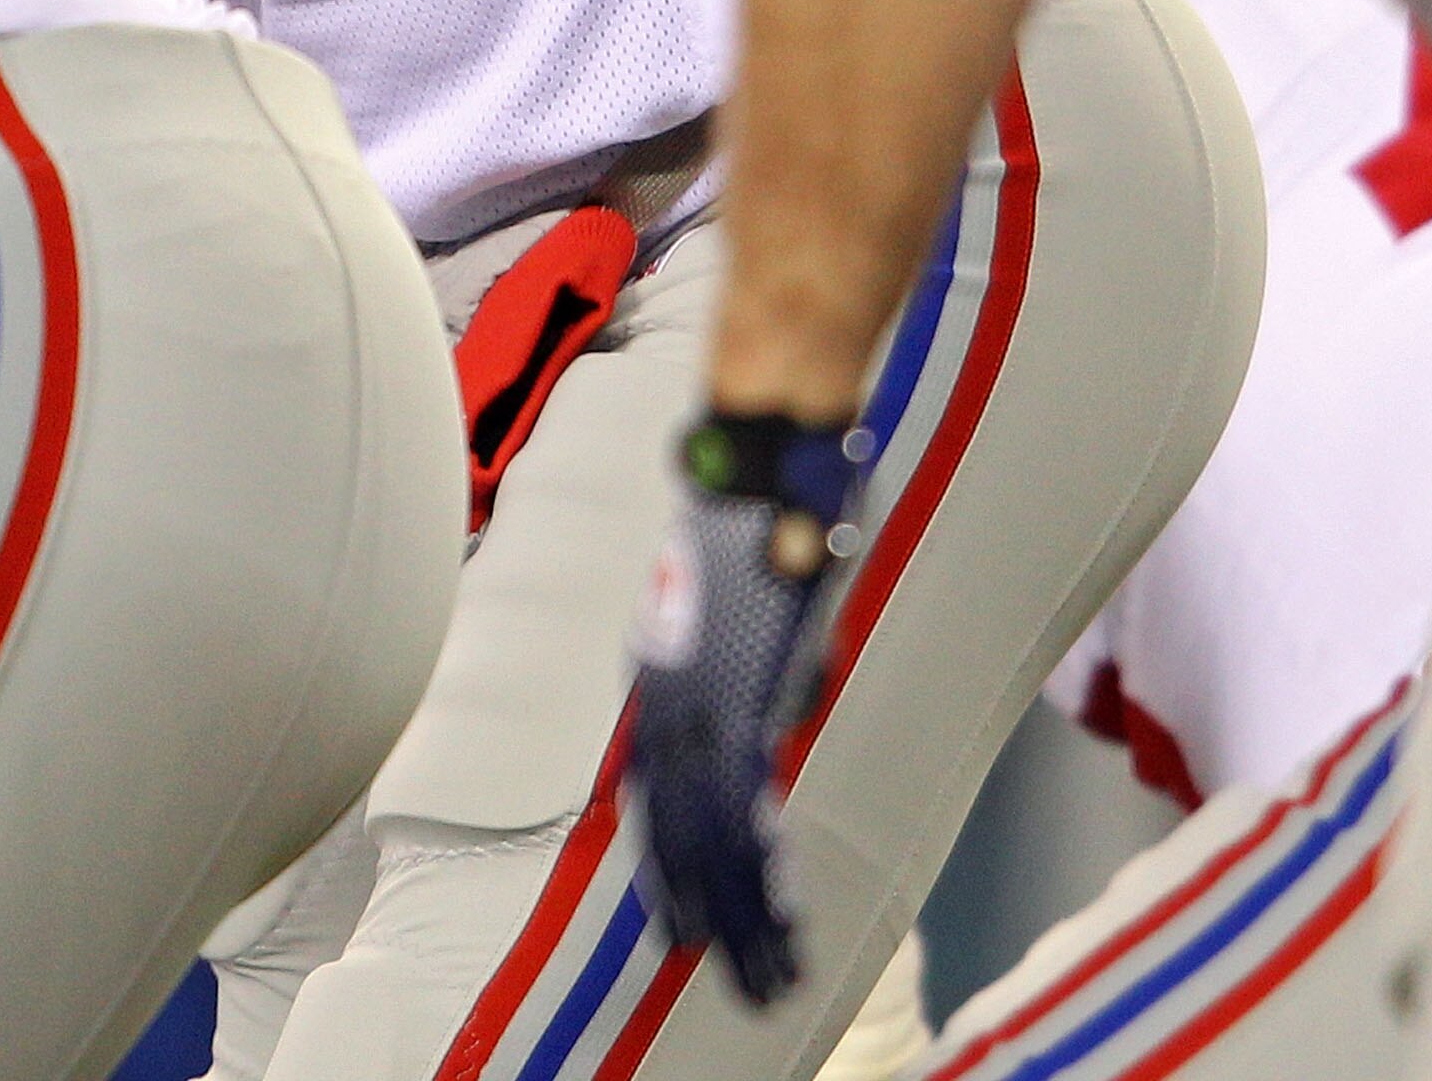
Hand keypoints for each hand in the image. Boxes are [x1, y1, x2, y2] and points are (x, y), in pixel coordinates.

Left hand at [622, 413, 865, 1008]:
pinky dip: (753, 865)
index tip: (683, 920)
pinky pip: (740, 805)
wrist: (755, 460)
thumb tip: (772, 709)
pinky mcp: (741, 696)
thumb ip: (750, 667)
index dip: (671, 861)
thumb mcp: (745, 605)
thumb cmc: (757, 515)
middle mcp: (671, 696)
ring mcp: (701, 699)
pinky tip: (768, 915)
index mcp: (666, 679)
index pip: (659, 794)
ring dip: (736, 910)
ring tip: (764, 972)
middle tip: (725, 971)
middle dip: (703, 907)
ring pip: (708, 835)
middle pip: (679, 828)